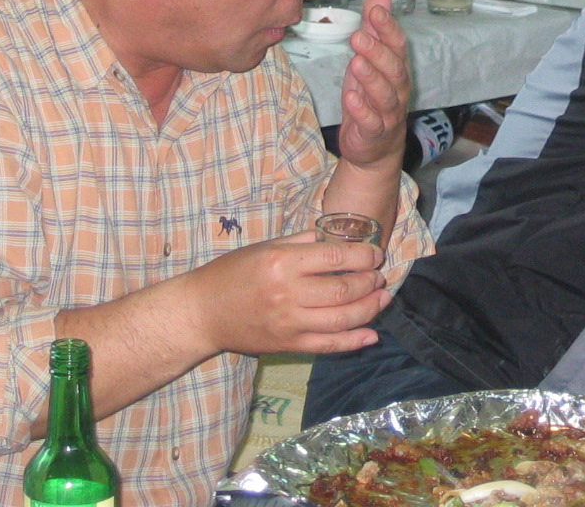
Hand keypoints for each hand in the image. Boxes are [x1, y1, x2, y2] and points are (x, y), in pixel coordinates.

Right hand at [182, 231, 389, 355]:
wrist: (201, 312)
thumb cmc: (232, 273)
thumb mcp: (264, 246)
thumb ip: (301, 242)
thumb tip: (335, 238)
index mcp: (283, 263)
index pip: (336, 258)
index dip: (363, 256)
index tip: (376, 254)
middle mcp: (288, 294)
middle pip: (343, 290)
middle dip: (369, 282)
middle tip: (379, 276)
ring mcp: (288, 323)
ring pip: (341, 319)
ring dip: (369, 309)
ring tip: (382, 298)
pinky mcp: (287, 345)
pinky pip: (327, 345)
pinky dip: (353, 342)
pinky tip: (372, 335)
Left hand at [336, 0, 409, 170]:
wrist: (375, 146)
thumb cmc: (372, 96)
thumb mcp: (370, 56)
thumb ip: (376, 24)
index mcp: (396, 66)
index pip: (397, 44)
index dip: (388, 28)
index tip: (375, 11)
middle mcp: (397, 88)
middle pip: (394, 68)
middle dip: (378, 52)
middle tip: (358, 37)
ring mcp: (388, 111)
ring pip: (385, 94)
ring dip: (371, 78)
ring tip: (356, 63)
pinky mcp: (375, 132)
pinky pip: (371, 121)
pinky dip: (362, 110)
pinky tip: (350, 97)